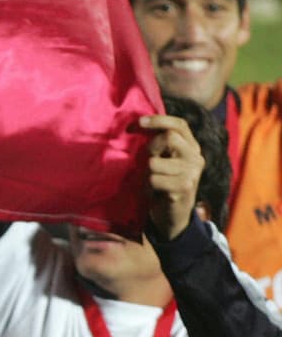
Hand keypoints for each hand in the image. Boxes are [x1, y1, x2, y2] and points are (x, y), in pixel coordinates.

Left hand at [141, 114, 203, 239]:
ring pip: (155, 162)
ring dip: (147, 173)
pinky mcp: (184, 188)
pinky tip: (154, 192)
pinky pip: (153, 179)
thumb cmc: (163, 184)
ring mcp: (192, 173)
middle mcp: (196, 158)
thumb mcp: (164, 161)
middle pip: (168, 138)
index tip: (140, 122)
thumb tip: (140, 124)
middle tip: (149, 162)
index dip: (160, 120)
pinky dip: (147, 186)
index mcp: (192, 148)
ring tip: (153, 181)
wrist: (173, 216)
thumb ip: (160, 145)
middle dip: (151, 149)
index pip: (180, 125)